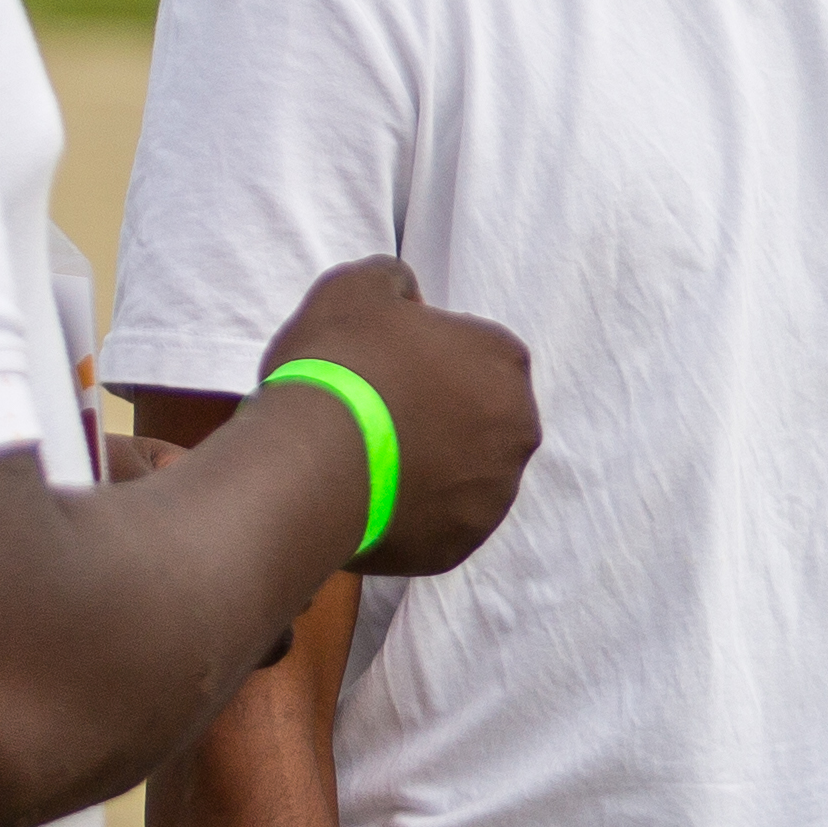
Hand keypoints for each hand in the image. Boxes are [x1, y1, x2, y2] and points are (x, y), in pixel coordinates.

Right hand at [262, 259, 539, 577]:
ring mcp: (493, 495)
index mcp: (505, 361)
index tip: (384, 367)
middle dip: (438, 414)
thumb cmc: (339, 363)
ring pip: (463, 474)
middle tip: (378, 415)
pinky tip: (368, 499)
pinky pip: (438, 522)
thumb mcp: (357, 287)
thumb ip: (394, 281)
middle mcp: (518, 430)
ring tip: (369, 463)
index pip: (474, 351)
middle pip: (477, 416)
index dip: (426, 356)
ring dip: (430, 466)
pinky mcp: (460, 545)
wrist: (310, 462)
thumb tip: (406, 298)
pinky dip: (413, 513)